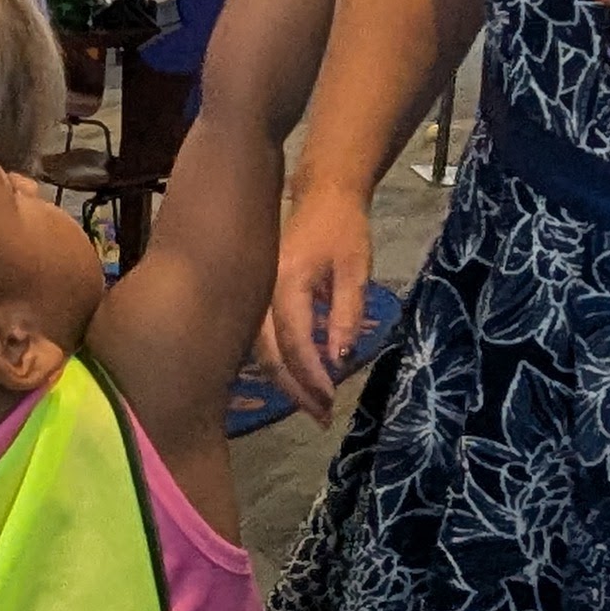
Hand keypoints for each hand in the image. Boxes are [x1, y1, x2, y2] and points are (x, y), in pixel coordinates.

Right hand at [268, 181, 375, 424]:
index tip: (330, 402)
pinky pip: (257, 337)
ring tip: (310, 404)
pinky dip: (275, 362)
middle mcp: (261, 289)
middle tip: (321, 416)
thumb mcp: (356, 270)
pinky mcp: (255, 295)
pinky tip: (294, 378)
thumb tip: (338, 361)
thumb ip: (347, 315)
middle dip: (294, 389)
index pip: (293, 341)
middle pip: (268, 353)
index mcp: (286, 281)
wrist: (322, 194)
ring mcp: (253, 292)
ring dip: (283, 380)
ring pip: (258, 349)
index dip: (311, 376)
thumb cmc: (343, 229)